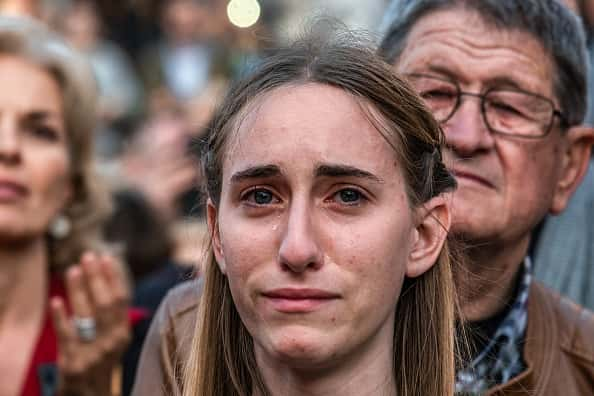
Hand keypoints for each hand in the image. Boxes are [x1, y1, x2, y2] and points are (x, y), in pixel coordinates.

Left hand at [50, 252, 130, 395]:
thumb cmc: (98, 361)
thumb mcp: (111, 339)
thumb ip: (111, 315)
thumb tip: (104, 278)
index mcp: (123, 332)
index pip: (122, 299)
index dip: (114, 277)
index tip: (107, 257)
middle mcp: (113, 341)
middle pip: (106, 303)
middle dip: (96, 277)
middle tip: (88, 256)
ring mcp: (94, 353)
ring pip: (88, 316)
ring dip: (79, 290)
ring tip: (71, 270)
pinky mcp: (74, 364)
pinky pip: (68, 337)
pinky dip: (61, 318)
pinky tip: (55, 302)